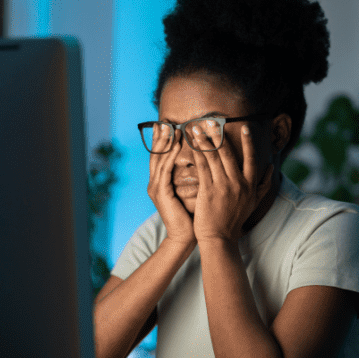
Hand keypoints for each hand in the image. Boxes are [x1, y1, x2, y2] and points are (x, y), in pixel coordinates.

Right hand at [146, 124, 194, 246]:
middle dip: (160, 137)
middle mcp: (155, 183)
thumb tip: (203, 160)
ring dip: (165, 143)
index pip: (161, 156)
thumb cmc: (192, 215)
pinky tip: (176, 146)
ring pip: (159, 159)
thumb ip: (192, 175)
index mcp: (161, 182)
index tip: (167, 125)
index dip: (163, 141)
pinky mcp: (161, 193)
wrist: (186, 236)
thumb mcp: (191, 190)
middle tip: (163, 121)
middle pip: (156, 154)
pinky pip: (165, 170)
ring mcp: (156, 188)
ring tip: (171, 128)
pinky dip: (170, 156)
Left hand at [190, 123, 272, 242]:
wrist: (219, 237)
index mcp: (250, 185)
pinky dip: (196, 153)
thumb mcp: (254, 202)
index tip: (244, 127)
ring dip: (204, 140)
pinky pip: (202, 166)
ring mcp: (222, 186)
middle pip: (228, 153)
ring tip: (196, 127)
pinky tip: (190, 144)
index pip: (251, 158)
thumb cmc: (235, 219)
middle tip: (212, 121)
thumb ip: (264, 185)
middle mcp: (238, 183)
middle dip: (219, 135)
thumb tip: (272, 169)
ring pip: (213, 157)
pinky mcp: (208, 190)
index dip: (248, 142)